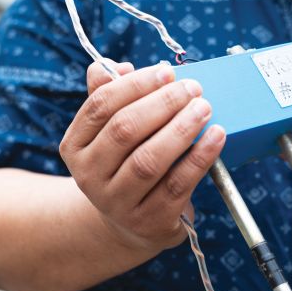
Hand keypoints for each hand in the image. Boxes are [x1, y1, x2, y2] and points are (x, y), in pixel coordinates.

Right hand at [60, 60, 225, 252]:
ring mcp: (118, 203)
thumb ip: (110, 94)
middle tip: (192, 88)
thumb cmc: (125, 163)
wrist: (130, 224)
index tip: (166, 72)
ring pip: (149, 160)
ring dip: (181, 129)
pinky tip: (216, 136)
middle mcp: (90, 176)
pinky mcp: (150, 221)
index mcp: (75, 146)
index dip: (134, 85)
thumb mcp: (110, 132)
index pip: (100, 107)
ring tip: (204, 108)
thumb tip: (120, 66)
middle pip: (124, 131)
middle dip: (162, 104)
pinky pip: (178, 185)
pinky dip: (200, 157)